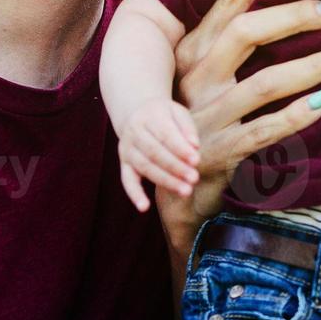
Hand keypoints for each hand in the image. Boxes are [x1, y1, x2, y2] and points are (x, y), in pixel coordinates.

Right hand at [117, 98, 200, 212]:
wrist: (136, 113)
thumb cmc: (164, 115)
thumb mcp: (177, 112)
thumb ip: (187, 127)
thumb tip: (195, 146)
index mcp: (149, 116)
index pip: (165, 134)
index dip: (180, 149)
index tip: (196, 160)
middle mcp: (134, 132)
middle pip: (155, 153)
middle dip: (175, 167)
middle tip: (194, 178)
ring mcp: (127, 149)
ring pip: (145, 167)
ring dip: (165, 181)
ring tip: (186, 191)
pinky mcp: (124, 163)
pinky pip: (127, 180)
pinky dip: (134, 194)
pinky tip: (144, 207)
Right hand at [155, 0, 320, 254]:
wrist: (170, 184)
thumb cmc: (197, 115)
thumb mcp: (203, 71)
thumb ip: (232, 39)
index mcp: (193, 48)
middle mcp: (196, 75)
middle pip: (247, 31)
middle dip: (298, 15)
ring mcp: (207, 114)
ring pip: (267, 82)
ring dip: (316, 66)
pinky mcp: (221, 151)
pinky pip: (267, 129)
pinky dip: (300, 114)